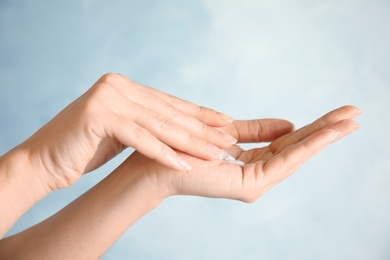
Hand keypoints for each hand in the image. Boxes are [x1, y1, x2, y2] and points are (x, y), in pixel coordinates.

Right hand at [17, 73, 235, 190]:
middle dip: (202, 129)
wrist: (42, 160)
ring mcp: (107, 98)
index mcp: (125, 87)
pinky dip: (163, 153)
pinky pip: (139, 138)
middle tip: (229, 139)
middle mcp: (118, 86)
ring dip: (191, 142)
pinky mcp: (98, 115)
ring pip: (159, 125)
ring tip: (216, 153)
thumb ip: (145, 123)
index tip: (226, 123)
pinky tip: (185, 165)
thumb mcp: (122, 131)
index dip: (200, 114)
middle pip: (169, 113)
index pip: (170, 103)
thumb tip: (180, 128)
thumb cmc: (83, 148)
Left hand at [124, 106, 359, 201]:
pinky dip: (307, 146)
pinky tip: (328, 133)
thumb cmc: (187, 146)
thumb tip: (289, 124)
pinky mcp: (250, 185)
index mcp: (251, 160)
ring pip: (296, 155)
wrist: (158, 163)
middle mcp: (257, 173)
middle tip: (355, 113)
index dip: (313, 127)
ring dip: (324, 137)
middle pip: (297, 148)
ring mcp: (255, 182)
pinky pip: (284, 161)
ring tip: (351, 120)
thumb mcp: (230, 133)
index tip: (338, 113)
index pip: (288, 141)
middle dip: (327, 130)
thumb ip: (258, 131)